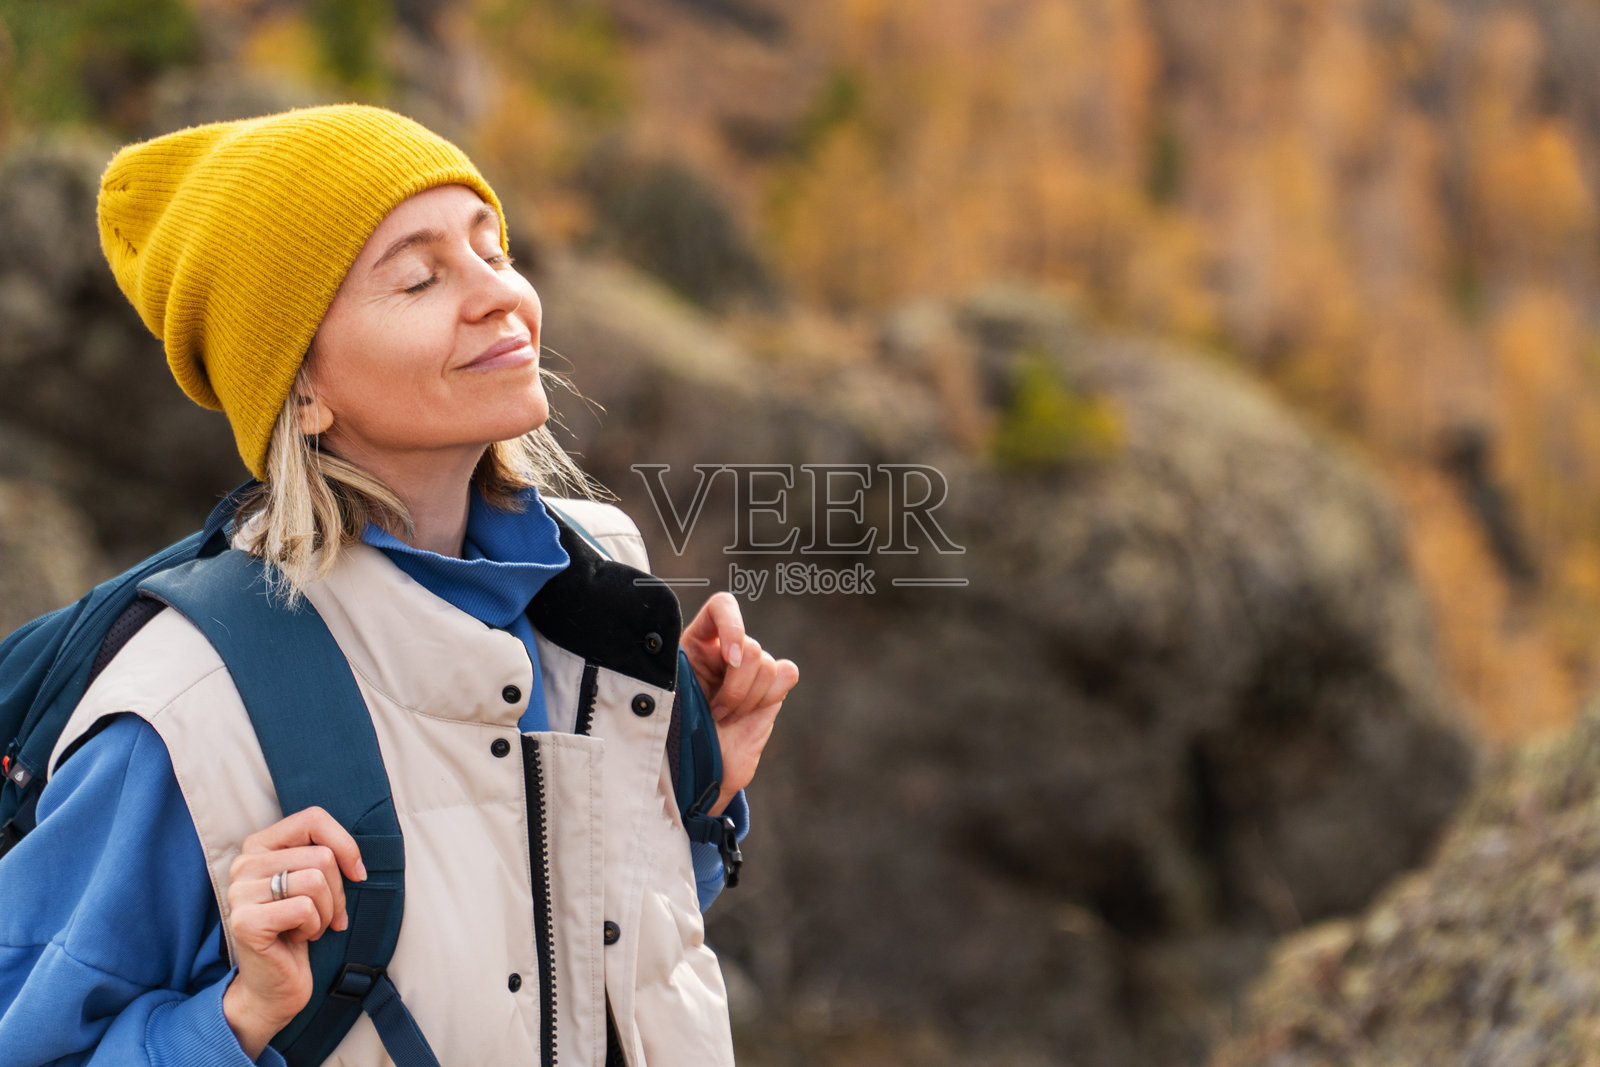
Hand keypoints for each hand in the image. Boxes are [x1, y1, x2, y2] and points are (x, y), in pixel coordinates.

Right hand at [222, 806, 365, 1058]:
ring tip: (308, 927)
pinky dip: (314, 927)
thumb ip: (323, 856)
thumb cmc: (299, 929)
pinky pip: (305, 908)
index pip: (313, 818)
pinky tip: (296, 939)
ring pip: (315, 880)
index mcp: (259, 845)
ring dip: (325, 911)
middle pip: (321, 855)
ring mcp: (240, 892)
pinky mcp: (246, 921)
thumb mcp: (313, 883)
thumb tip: (355, 860)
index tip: (358, 873)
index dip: (346, 844)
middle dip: (337, 892)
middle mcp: (244, 863)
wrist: (274, 984)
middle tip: (325, 916)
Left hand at [680, 592, 798, 814]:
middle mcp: (725, 651)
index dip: (732, 625)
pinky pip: (786, 673)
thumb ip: (684, 671)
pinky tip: (751, 713)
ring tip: (726, 717)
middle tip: (716, 712)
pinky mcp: (772, 687)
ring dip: (746, 699)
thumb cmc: (675, 735)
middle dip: (736, 687)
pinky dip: (770, 694)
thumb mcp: (670, 698)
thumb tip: (701, 651)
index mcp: (697, 643)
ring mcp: (750, 669)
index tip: (727, 660)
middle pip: (749, 646)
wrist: (698, 772)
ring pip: (766, 663)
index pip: (722, 607)